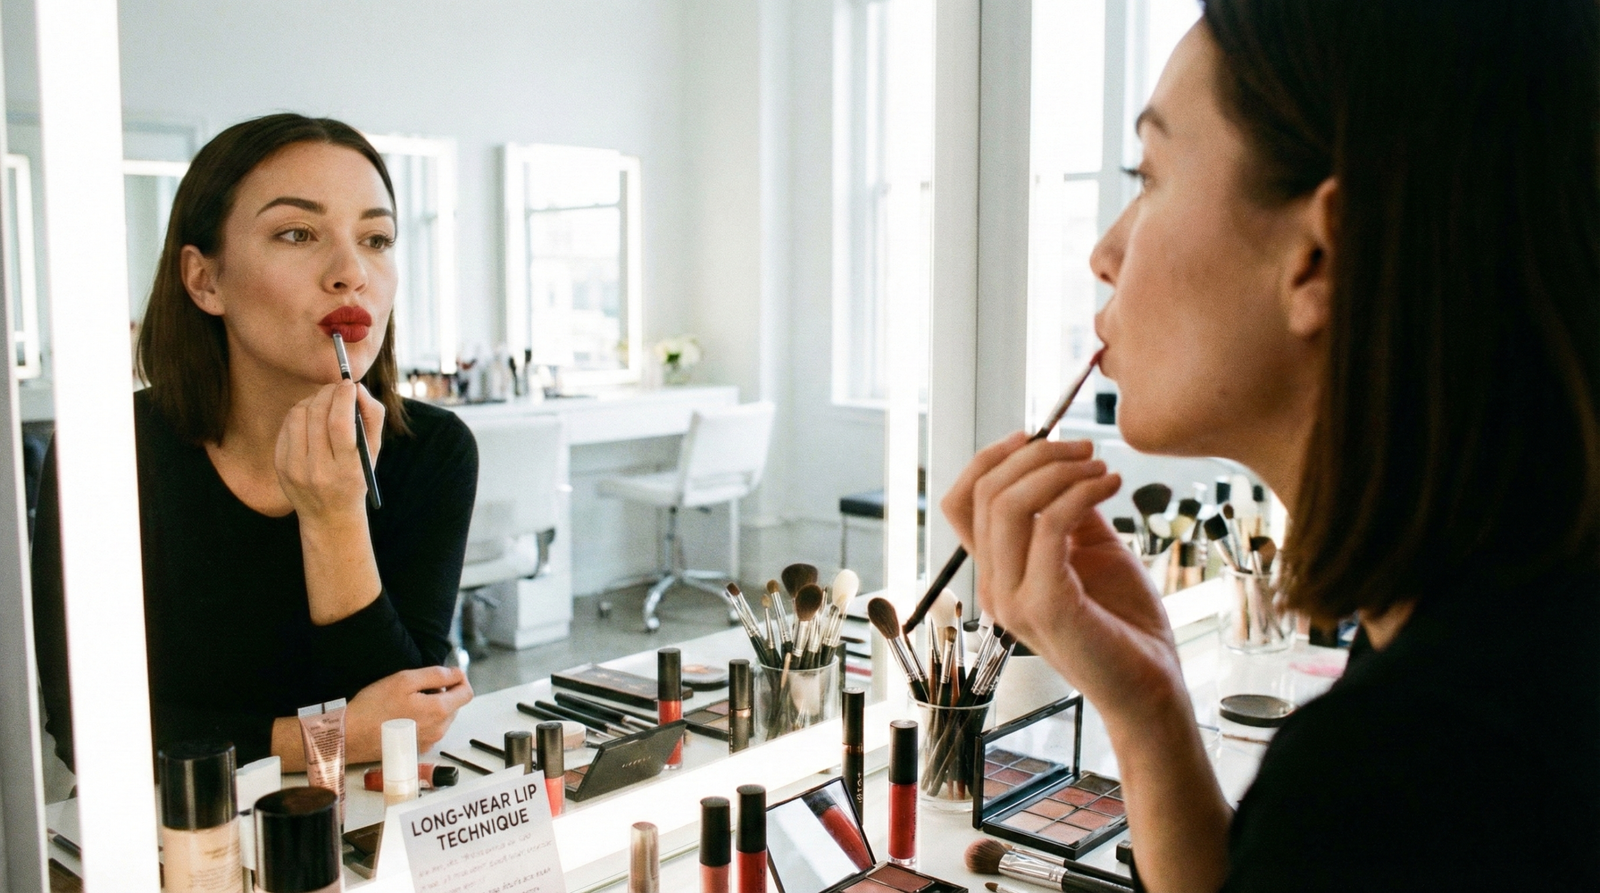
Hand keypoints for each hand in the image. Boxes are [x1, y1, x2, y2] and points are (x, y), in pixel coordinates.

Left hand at [274, 381, 384, 524]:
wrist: (329, 516)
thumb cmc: (356, 477)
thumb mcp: (372, 453)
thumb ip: (372, 417)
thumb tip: (356, 388)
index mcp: (346, 469)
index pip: (339, 423)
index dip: (343, 397)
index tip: (349, 384)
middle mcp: (318, 470)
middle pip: (317, 415)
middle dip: (329, 393)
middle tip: (338, 387)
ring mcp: (294, 469)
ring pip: (298, 415)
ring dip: (313, 400)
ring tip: (325, 401)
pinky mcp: (280, 465)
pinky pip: (287, 426)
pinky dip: (300, 413)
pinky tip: (311, 417)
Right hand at [345, 666, 473, 762]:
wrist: (350, 735)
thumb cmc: (374, 706)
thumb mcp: (405, 680)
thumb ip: (436, 675)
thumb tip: (457, 673)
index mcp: (439, 711)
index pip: (467, 693)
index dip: (459, 679)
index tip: (446, 673)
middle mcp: (438, 730)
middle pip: (455, 705)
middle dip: (444, 692)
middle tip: (418, 686)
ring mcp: (428, 742)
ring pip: (443, 718)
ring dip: (433, 706)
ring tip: (407, 701)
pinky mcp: (417, 749)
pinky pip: (430, 729)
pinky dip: (424, 719)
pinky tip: (403, 715)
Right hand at [943, 434, 1183, 731]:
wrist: (1150, 685)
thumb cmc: (1123, 621)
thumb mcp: (1091, 550)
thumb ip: (1067, 512)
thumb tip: (1063, 463)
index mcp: (996, 573)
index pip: (961, 502)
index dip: (991, 459)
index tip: (1036, 435)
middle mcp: (993, 587)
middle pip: (985, 494)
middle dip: (1036, 455)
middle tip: (1086, 449)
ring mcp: (1013, 599)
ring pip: (1007, 505)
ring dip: (1058, 471)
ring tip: (1101, 468)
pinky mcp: (1045, 606)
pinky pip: (1048, 527)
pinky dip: (1080, 494)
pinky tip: (1111, 487)